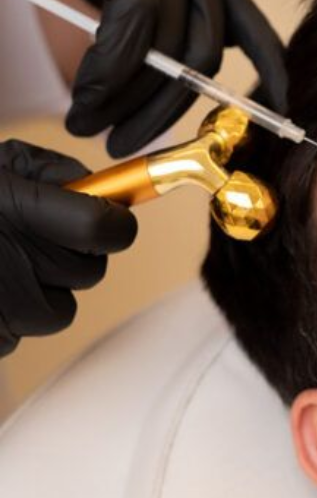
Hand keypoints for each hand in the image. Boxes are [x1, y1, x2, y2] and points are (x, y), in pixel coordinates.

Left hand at [0, 0, 286, 156]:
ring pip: (208, 56)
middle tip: (97, 136)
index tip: (82, 110)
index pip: (136, 16)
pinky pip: (259, 36)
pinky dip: (272, 72)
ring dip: (173, 107)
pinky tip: (275, 108)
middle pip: (174, 47)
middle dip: (134, 103)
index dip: (112, 71)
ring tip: (130, 136)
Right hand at [0, 140, 136, 356]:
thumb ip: (50, 172)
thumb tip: (100, 192)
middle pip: (90, 271)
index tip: (108, 220)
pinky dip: (8, 315)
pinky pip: (21, 334)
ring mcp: (0, 310)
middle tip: (35, 238)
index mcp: (15, 210)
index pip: (106, 230)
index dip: (114, 224)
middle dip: (74, 255)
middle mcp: (10, 262)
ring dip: (43, 289)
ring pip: (60, 309)